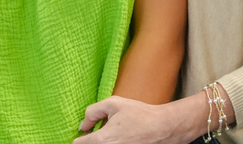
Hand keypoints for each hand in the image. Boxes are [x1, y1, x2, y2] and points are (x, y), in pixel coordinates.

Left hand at [76, 96, 196, 143]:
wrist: (162, 128)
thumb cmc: (138, 114)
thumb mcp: (113, 103)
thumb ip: (92, 112)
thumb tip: (83, 126)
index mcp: (102, 140)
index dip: (80, 137)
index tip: (85, 132)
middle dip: (89, 140)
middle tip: (96, 132)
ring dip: (99, 143)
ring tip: (110, 135)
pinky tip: (118, 138)